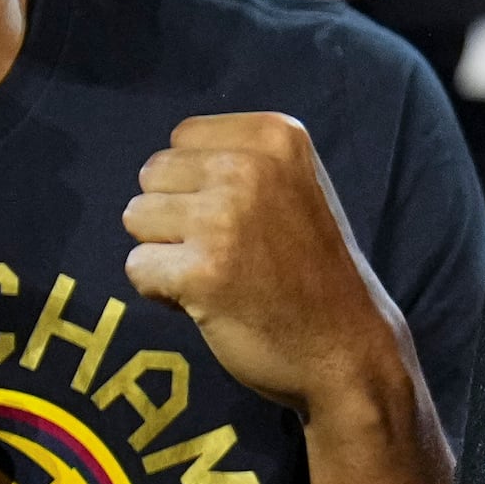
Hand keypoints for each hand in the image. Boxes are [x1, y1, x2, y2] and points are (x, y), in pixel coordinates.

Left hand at [122, 114, 419, 420]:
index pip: (183, 137)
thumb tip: (162, 167)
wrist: (348, 347)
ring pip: (136, 217)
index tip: (239, 215)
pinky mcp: (202, 271)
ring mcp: (224, 218)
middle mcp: (250, 167)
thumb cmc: (315, 269)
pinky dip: (161, 291)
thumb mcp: (296, 185)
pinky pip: (137, 267)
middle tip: (225, 249)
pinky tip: (206, 300)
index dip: (197, 181)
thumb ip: (240, 161)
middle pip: (153, 173)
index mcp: (278, 136)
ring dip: (165, 251)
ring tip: (216, 273)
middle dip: (174, 213)